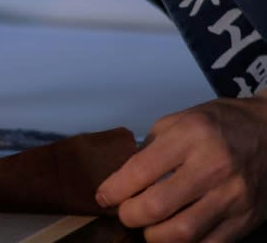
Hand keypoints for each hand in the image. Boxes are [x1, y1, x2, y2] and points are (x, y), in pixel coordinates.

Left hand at [96, 96, 266, 241]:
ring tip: (148, 227)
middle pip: (157, 207)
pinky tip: (174, 234)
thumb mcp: (180, 120)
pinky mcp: (247, 218)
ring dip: (154, 236)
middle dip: (130, 216)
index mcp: (190, 136)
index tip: (103, 196)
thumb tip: (124, 178)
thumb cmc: (220, 123)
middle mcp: (213, 167)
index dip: (114, 189)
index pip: (140, 171)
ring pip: (182, 233)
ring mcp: (233, 196)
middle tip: (125, 213)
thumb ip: (151, 148)